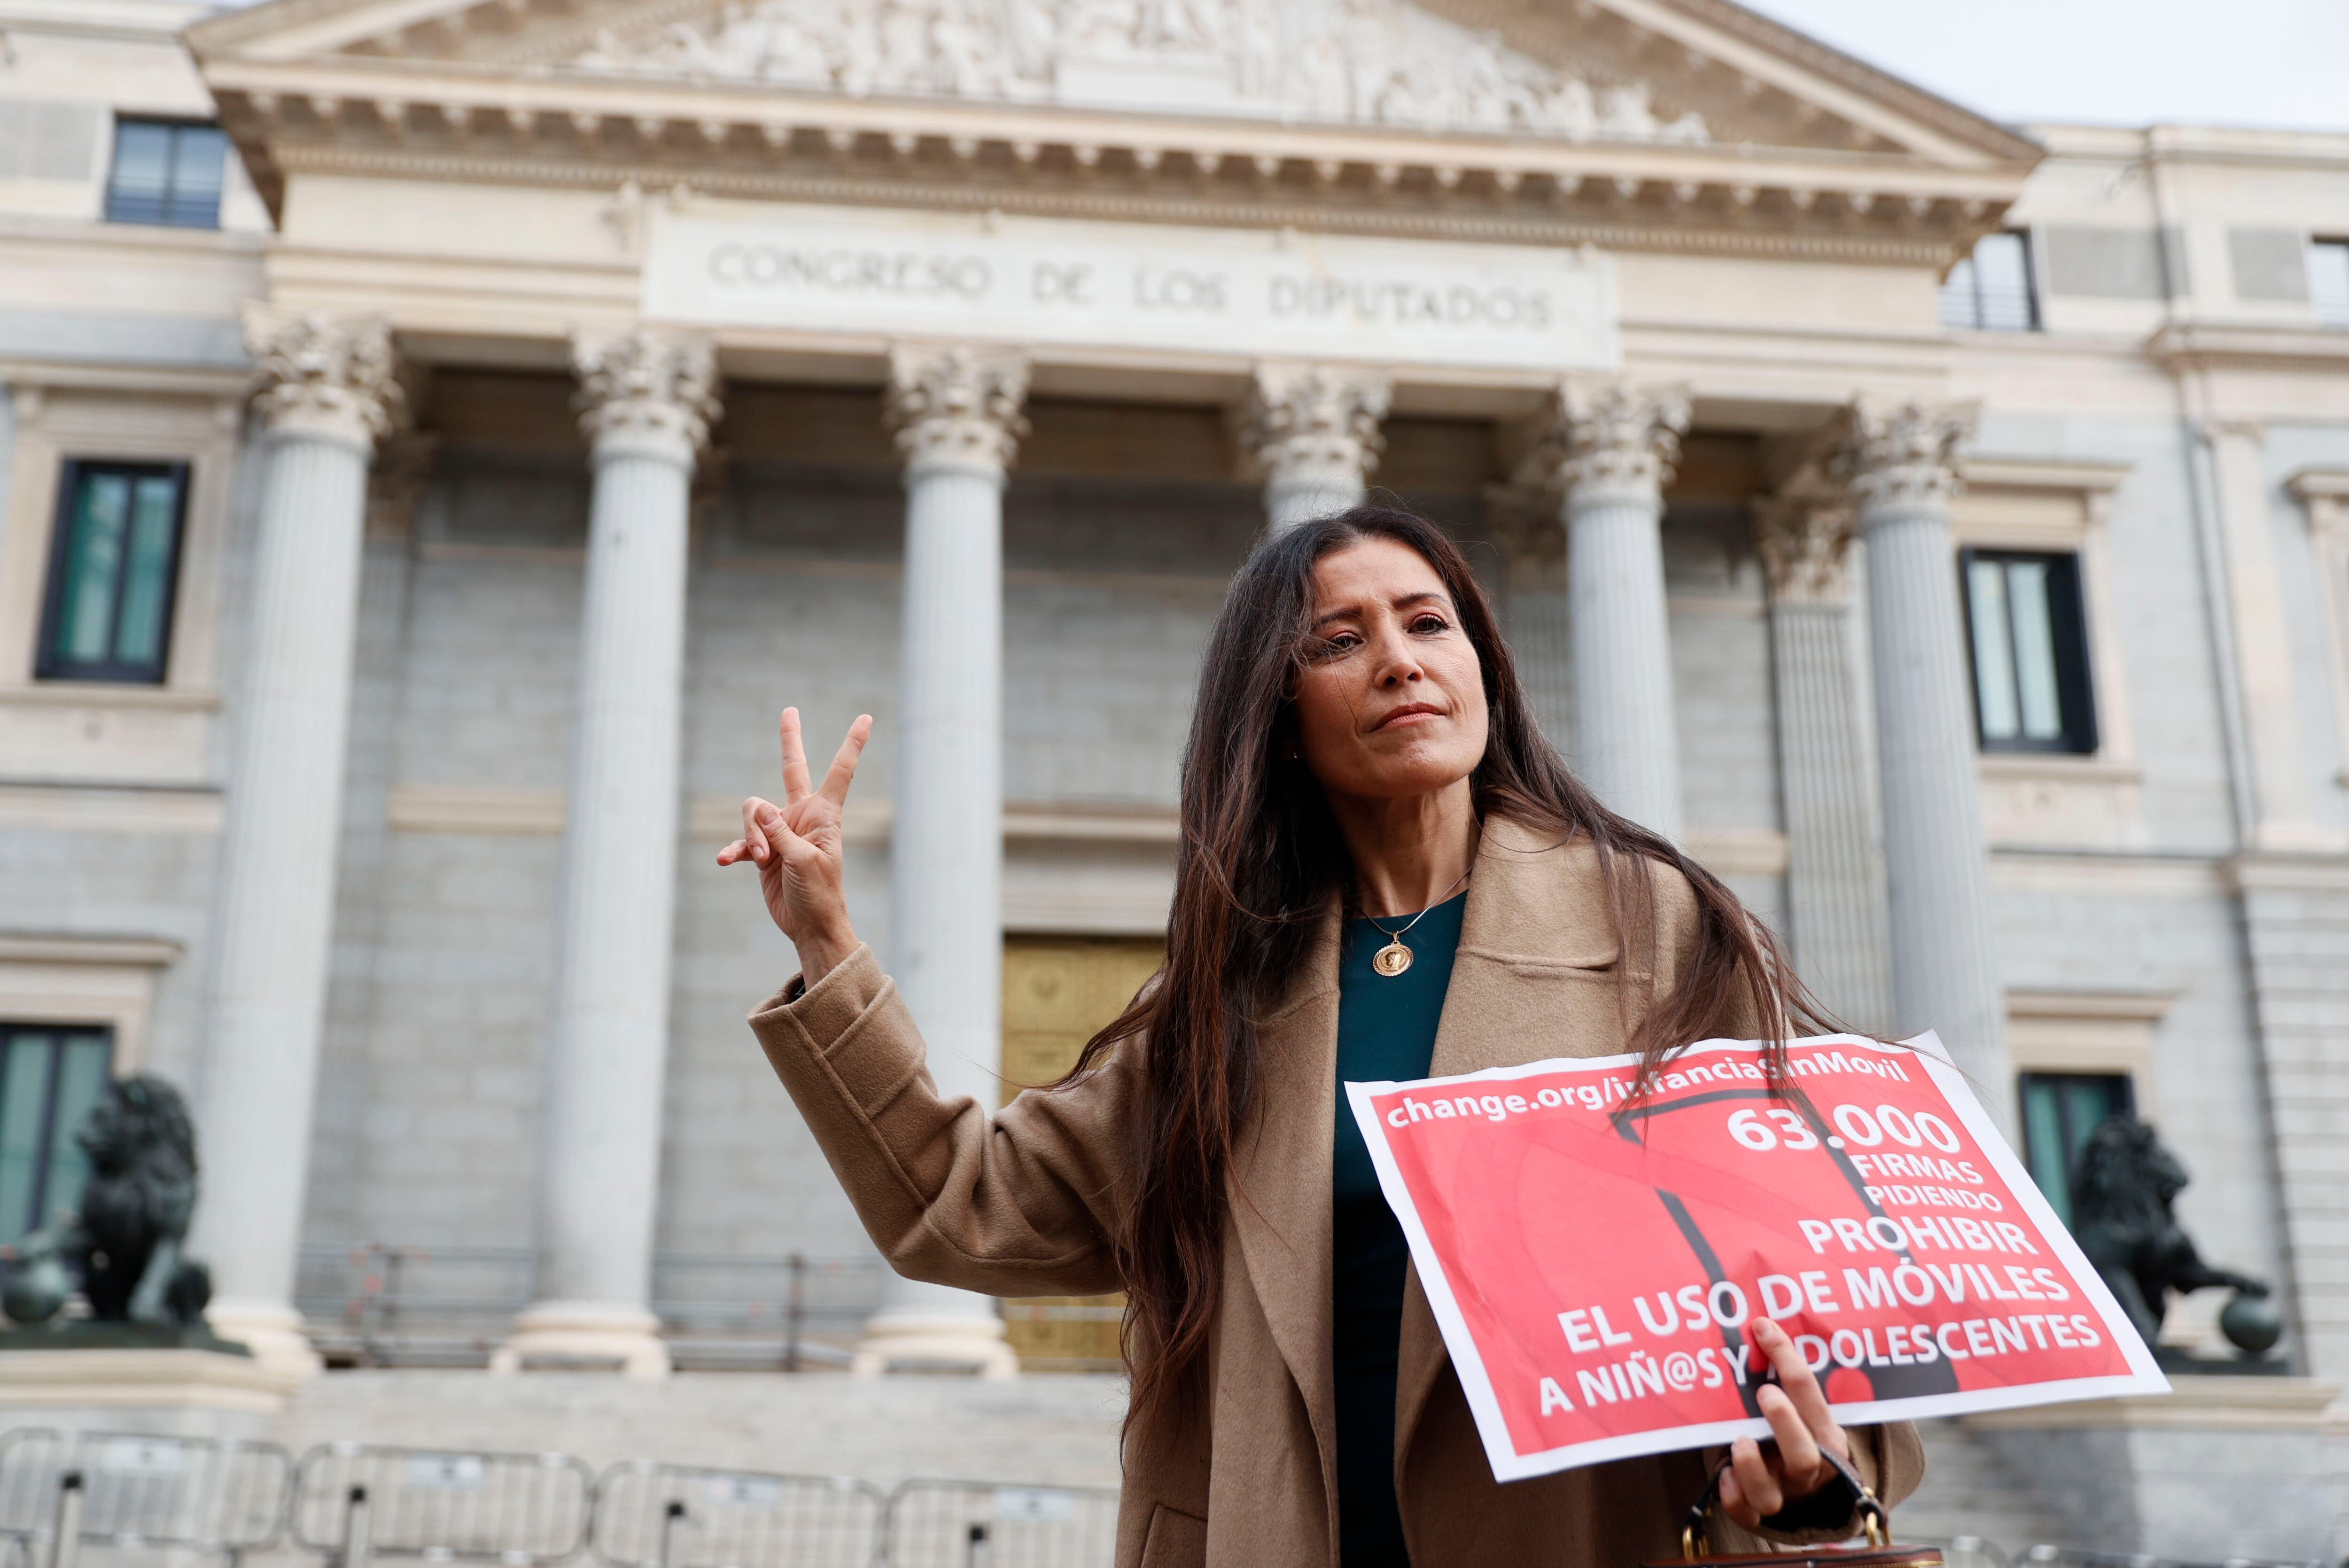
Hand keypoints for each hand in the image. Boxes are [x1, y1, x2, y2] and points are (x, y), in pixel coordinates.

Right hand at [717, 707, 870, 984]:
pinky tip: (727, 862)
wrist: (810, 925)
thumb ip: (781, 833)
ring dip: (752, 835)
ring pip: (754, 811)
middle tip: (789, 711)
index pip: (840, 771)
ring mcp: (781, 831)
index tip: (866, 718)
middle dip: (790, 740)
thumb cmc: (819, 894)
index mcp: (824, 814)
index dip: (852, 744)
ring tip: (763, 860)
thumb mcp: (804, 861)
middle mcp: (802, 816)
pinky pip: (742, 841)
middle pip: (793, 769)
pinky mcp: (764, 851)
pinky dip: (735, 849)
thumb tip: (759, 808)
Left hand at [1718, 1317, 1855, 1529]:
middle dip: (1784, 1422)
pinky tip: (1722, 1474)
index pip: (1811, 1395)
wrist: (1805, 1489)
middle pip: (1804, 1455)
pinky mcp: (1758, 1512)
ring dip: (1752, 1466)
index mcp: (1826, 1437)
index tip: (1762, 1329)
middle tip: (1764, 1392)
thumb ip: (1785, 1379)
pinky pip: (1745, 1513)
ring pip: (1771, 1494)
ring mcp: (1783, 1494)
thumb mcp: (1803, 1410)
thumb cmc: (1796, 1433)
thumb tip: (1759, 1324)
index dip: (1787, 1359)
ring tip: (1739, 1440)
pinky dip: (1732, 1496)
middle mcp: (1808, 1469)